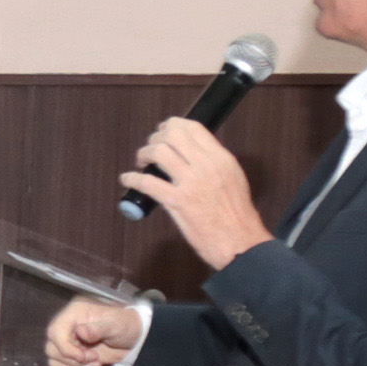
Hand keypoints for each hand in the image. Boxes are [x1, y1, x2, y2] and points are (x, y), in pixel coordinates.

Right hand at [46, 296, 142, 365]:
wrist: (133, 338)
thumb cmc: (125, 324)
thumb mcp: (116, 324)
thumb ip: (98, 328)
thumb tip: (80, 332)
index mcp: (73, 314)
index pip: (55, 332)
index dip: (66, 348)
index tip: (84, 357)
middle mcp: (65, 329)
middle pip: (52, 350)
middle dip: (73, 361)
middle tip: (96, 359)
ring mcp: (66, 344)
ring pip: (54, 362)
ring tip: (96, 365)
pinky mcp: (69, 358)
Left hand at [119, 117, 272, 271]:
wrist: (239, 240)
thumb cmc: (236, 214)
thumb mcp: (232, 178)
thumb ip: (213, 163)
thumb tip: (191, 154)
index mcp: (221, 158)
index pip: (193, 128)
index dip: (173, 125)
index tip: (163, 130)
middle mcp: (206, 166)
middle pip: (173, 135)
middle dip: (156, 138)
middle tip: (150, 147)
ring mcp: (190, 183)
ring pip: (159, 153)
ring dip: (143, 154)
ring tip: (140, 162)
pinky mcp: (177, 202)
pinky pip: (147, 183)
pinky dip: (132, 179)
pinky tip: (127, 180)